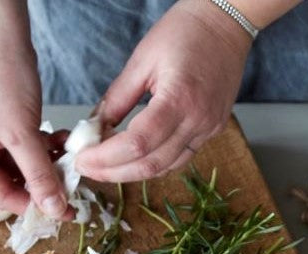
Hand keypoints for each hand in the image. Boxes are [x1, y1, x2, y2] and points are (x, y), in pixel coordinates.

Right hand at [0, 5, 68, 218]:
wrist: (0, 35)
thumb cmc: (0, 81)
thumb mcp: (22, 135)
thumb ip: (40, 175)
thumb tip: (55, 209)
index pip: (0, 196)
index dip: (33, 205)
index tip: (64, 211)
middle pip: (11, 182)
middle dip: (43, 182)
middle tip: (74, 187)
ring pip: (22, 165)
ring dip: (48, 163)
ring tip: (71, 160)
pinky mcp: (0, 124)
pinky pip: (25, 147)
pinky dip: (44, 146)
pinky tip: (63, 141)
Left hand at [75, 0, 252, 182]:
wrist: (224, 26)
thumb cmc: (184, 33)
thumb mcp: (142, 60)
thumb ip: (118, 98)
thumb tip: (95, 127)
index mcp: (179, 99)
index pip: (138, 144)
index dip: (107, 158)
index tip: (83, 158)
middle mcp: (198, 120)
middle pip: (152, 164)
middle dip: (115, 172)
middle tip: (87, 168)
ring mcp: (209, 129)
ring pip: (167, 167)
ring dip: (134, 173)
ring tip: (106, 167)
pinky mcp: (213, 130)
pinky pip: (181, 157)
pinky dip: (155, 163)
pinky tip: (134, 158)